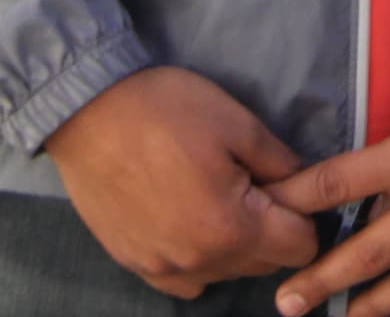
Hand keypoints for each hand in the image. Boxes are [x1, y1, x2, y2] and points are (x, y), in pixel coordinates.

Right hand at [45, 66, 318, 294]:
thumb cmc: (165, 110)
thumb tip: (304, 184)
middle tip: (251, 182)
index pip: (300, 248)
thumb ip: (281, 162)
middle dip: (272, 229)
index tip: (288, 186)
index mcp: (231, 228)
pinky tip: (187, 217)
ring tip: (215, 194)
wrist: (85, 112)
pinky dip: (197, 257)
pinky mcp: (135, 264)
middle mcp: (198, 261)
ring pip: (225, 272)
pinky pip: (186, 278)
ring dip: (235, 244)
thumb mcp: (237, 122)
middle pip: (264, 264)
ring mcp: (163, 268)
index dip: (304, 214)